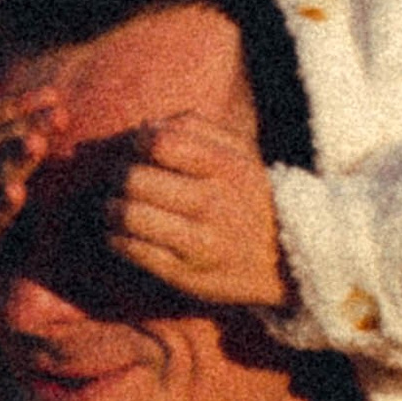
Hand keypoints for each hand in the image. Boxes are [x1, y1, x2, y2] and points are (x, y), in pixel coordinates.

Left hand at [106, 112, 291, 309]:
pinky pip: (132, 250)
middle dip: (118, 177)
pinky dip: (116, 238)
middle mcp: (212, 203)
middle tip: (120, 181)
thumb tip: (144, 126)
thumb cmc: (253, 199)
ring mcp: (198, 241)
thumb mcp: (240, 154)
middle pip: (135, 179)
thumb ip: (195, 129)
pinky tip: (122, 234)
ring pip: (128, 216)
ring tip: (114, 208)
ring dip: (110, 209)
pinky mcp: (184, 274)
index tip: (137, 151)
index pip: (159, 143)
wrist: (291, 262)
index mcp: (225, 167)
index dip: (136, 144)